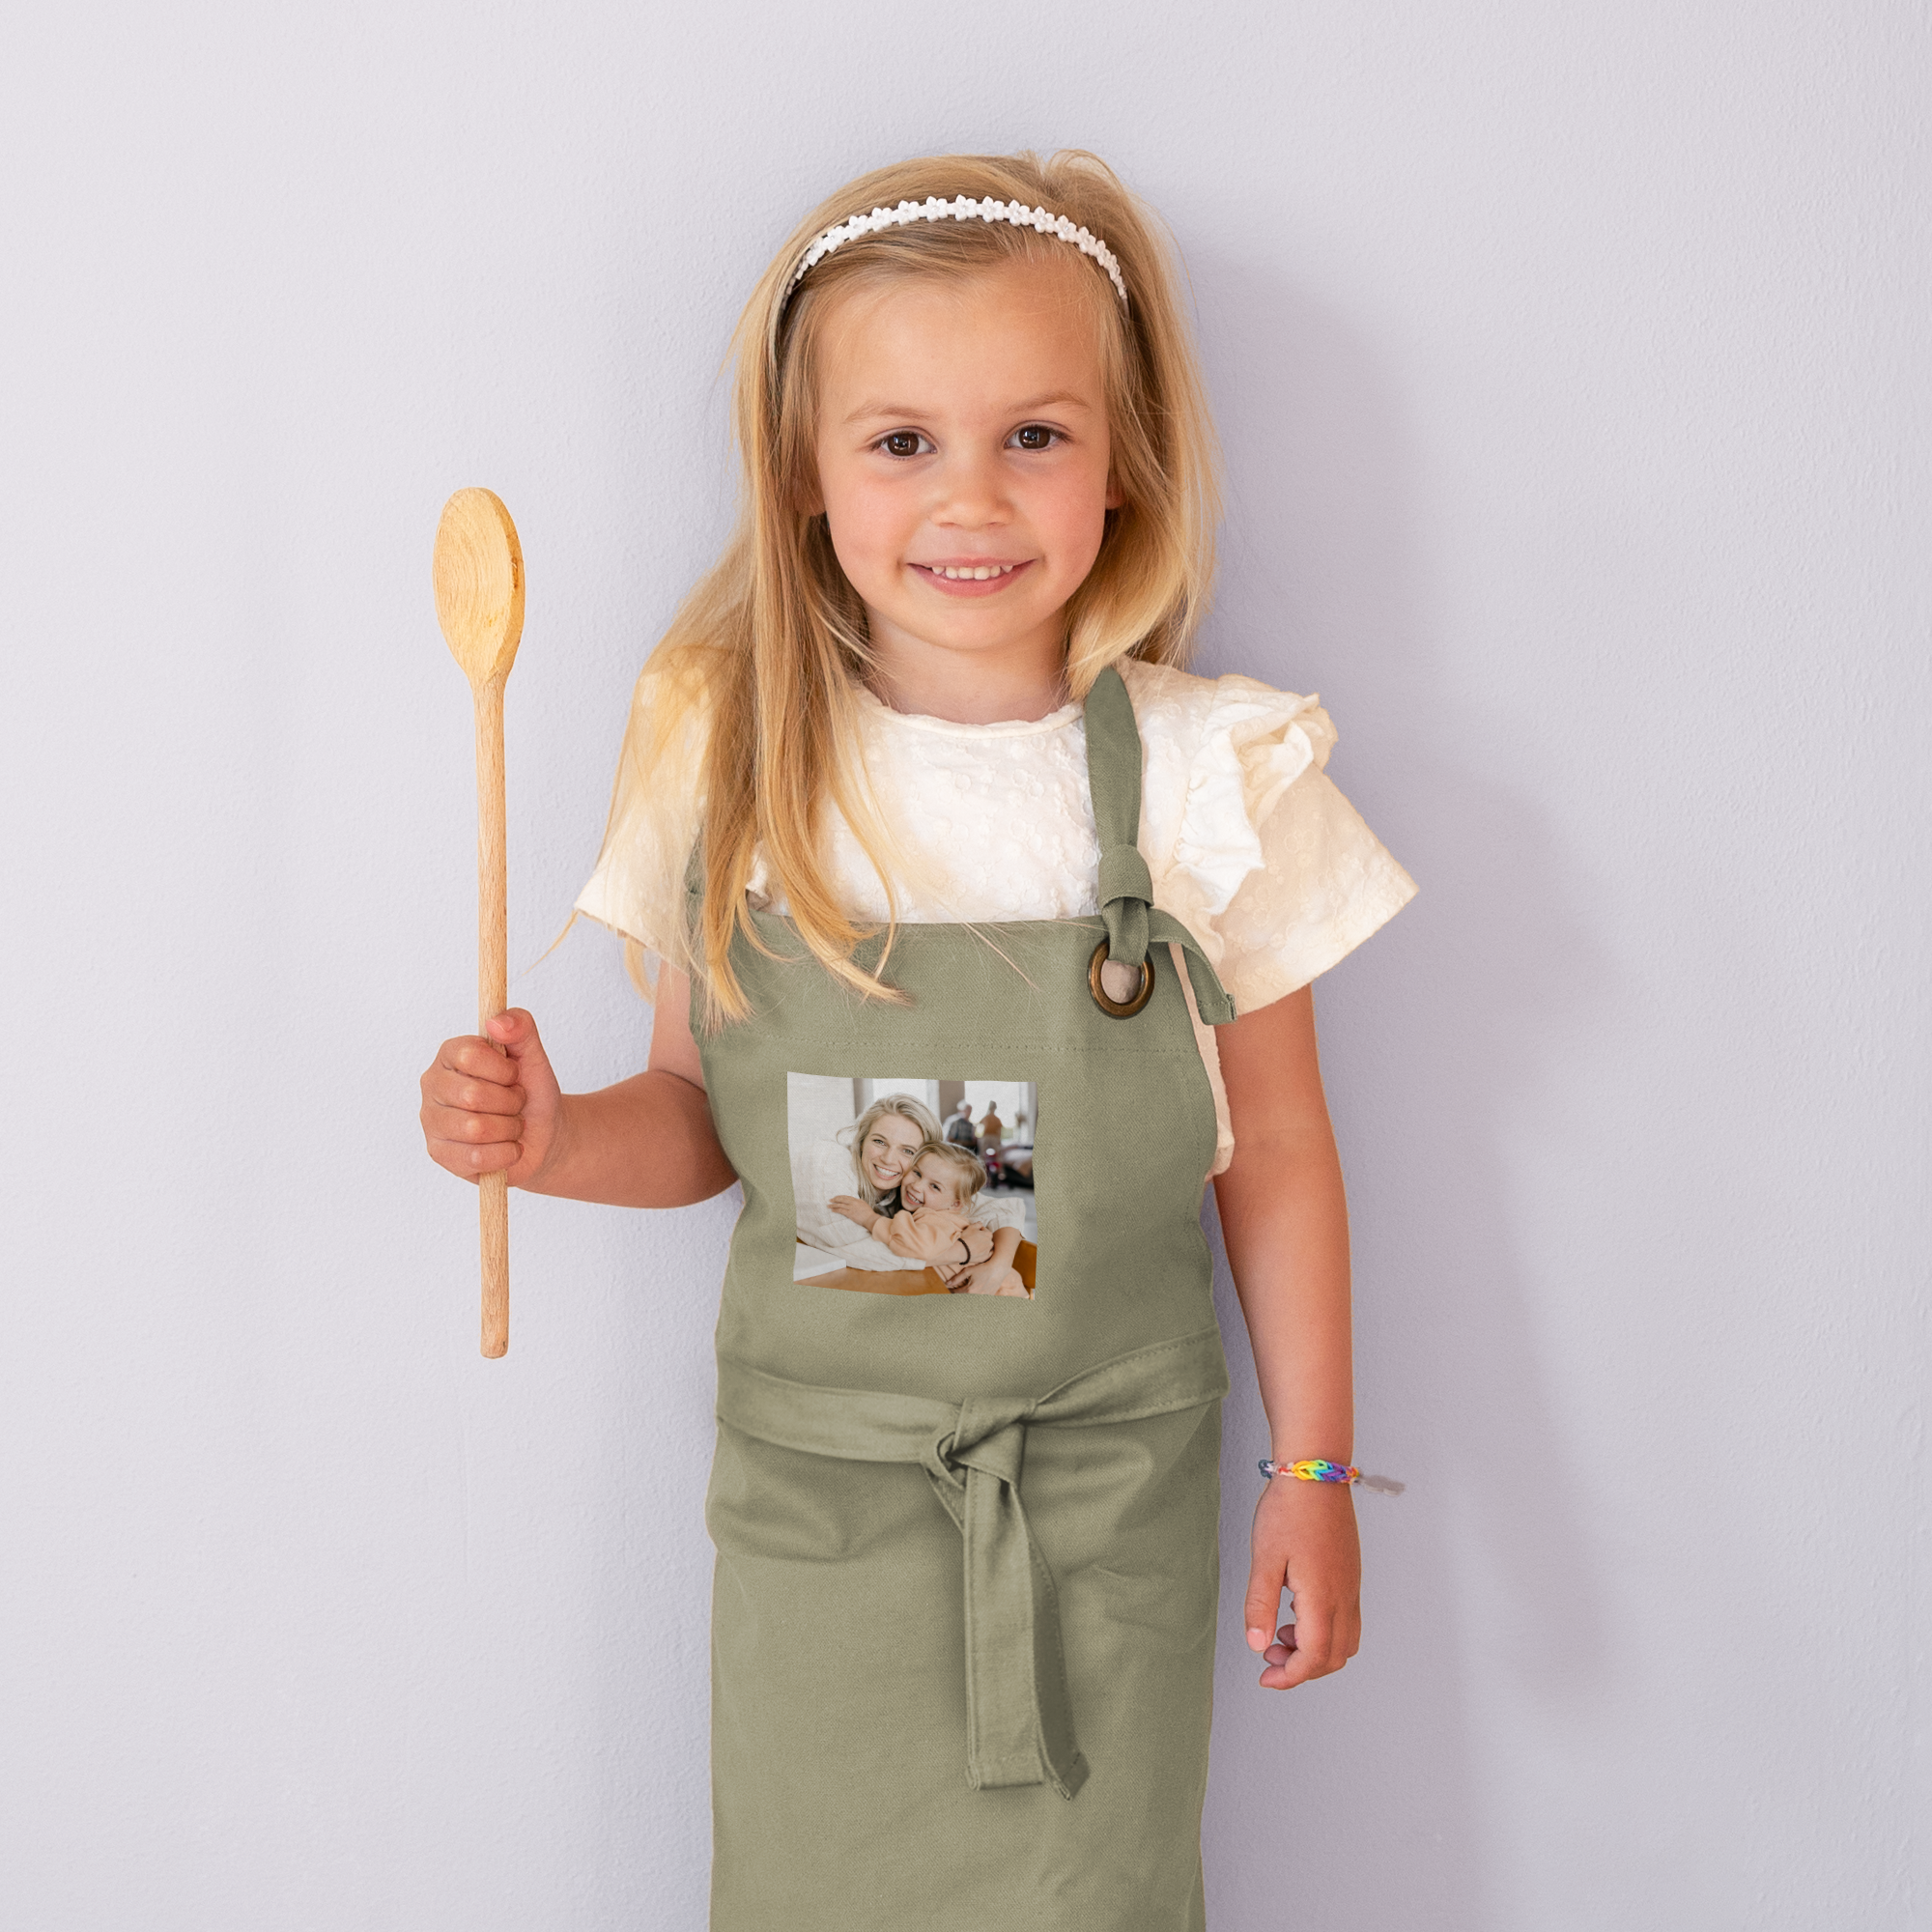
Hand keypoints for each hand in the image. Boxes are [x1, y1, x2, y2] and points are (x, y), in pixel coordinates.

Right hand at [419, 1009, 563, 1188]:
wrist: (543, 1135)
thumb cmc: (531, 1093)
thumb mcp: (533, 1055)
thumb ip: (521, 1027)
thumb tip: (496, 1022)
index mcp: (450, 1054)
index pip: (469, 1055)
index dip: (503, 1070)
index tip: (513, 1075)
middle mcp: (433, 1084)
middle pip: (472, 1095)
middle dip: (510, 1102)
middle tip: (516, 1103)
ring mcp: (432, 1121)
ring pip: (475, 1129)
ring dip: (509, 1129)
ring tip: (512, 1124)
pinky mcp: (439, 1153)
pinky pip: (475, 1157)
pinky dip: (505, 1153)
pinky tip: (507, 1147)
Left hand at [828, 1195, 874, 1226]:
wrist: (870, 1218)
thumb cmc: (868, 1213)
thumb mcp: (864, 1204)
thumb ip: (858, 1202)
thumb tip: (854, 1201)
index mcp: (857, 1200)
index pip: (846, 1197)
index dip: (840, 1197)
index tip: (836, 1197)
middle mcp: (853, 1203)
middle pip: (842, 1199)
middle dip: (835, 1199)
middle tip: (830, 1200)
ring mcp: (851, 1208)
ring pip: (840, 1205)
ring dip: (833, 1205)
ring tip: (828, 1205)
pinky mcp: (850, 1214)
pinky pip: (841, 1211)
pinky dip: (836, 1210)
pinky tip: (832, 1210)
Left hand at [948, 1262, 1026, 1296]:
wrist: (998, 1269)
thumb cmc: (983, 1268)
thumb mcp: (968, 1271)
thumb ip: (957, 1278)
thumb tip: (947, 1283)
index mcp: (970, 1290)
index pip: (956, 1293)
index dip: (951, 1290)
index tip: (949, 1288)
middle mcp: (976, 1296)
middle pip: (963, 1299)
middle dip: (958, 1296)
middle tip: (955, 1292)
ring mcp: (983, 1298)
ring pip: (971, 1301)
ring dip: (967, 1298)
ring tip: (964, 1293)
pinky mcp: (989, 1297)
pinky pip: (980, 1300)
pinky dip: (975, 1298)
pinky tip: (974, 1294)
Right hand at [960, 1221, 993, 1264]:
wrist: (962, 1250)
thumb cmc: (966, 1237)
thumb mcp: (971, 1227)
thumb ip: (978, 1224)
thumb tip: (981, 1223)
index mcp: (988, 1234)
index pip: (985, 1230)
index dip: (980, 1230)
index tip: (976, 1231)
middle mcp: (990, 1242)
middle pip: (987, 1239)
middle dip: (983, 1238)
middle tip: (976, 1238)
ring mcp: (988, 1251)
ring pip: (988, 1246)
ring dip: (984, 1245)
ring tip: (977, 1245)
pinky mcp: (985, 1257)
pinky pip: (987, 1254)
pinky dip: (985, 1252)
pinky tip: (981, 1252)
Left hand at [1244, 1476, 1361, 1689]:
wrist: (1315, 1473)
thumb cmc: (1288, 1511)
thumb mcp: (1264, 1559)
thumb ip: (1260, 1605)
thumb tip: (1257, 1645)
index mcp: (1323, 1598)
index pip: (1314, 1658)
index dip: (1290, 1676)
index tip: (1265, 1677)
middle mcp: (1345, 1597)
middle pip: (1334, 1657)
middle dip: (1302, 1668)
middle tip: (1268, 1656)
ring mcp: (1352, 1586)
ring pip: (1344, 1641)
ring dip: (1315, 1651)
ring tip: (1280, 1632)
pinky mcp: (1351, 1575)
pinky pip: (1346, 1620)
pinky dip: (1323, 1631)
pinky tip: (1295, 1610)